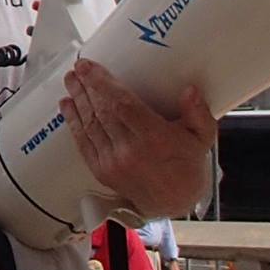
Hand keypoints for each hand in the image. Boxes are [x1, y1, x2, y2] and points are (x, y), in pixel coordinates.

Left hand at [61, 60, 214, 218]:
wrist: (173, 202)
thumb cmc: (187, 164)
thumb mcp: (202, 137)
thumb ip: (198, 113)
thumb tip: (190, 90)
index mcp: (155, 139)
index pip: (122, 105)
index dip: (103, 84)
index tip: (90, 67)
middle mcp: (130, 151)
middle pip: (102, 112)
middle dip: (86, 87)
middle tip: (78, 67)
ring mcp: (113, 163)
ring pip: (90, 125)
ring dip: (78, 100)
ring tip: (71, 80)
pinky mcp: (102, 171)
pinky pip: (84, 143)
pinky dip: (74, 123)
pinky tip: (68, 105)